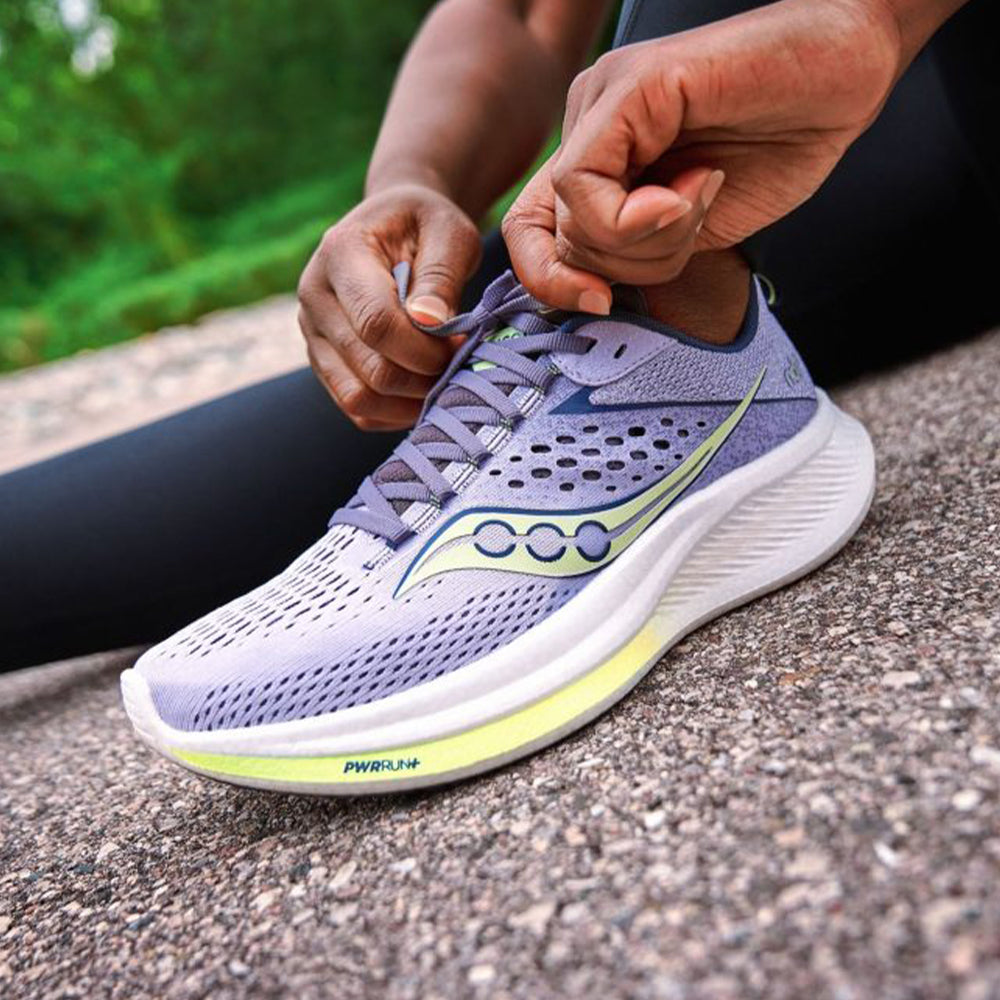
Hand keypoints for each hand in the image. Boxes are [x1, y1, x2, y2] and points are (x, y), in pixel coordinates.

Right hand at [298, 184, 480, 429]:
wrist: (397, 225)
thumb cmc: (427, 225)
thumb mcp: (449, 231)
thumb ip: (441, 275)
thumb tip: (429, 323)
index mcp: (340, 254)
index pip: (375, 323)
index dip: (423, 348)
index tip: (460, 342)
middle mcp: (314, 296)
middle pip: (369, 368)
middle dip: (423, 377)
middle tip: (458, 362)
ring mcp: (312, 333)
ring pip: (358, 398)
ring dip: (409, 402)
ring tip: (443, 378)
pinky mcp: (323, 361)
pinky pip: (357, 409)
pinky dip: (395, 413)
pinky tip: (423, 391)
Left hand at [503, 0, 900, 309]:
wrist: (846, 72)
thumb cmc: (776, 147)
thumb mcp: (689, 230)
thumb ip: (633, 253)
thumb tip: (588, 292)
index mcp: (597, 160)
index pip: (529, 234)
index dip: (549, 283)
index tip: (600, 304)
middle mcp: (588, 128)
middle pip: (562, 242)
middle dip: (632, 263)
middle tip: (695, 220)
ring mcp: (602, 101)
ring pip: (573, 222)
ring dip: (651, 239)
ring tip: (707, 188)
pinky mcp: (627, 86)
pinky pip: (583, 184)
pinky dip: (639, 215)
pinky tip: (698, 184)